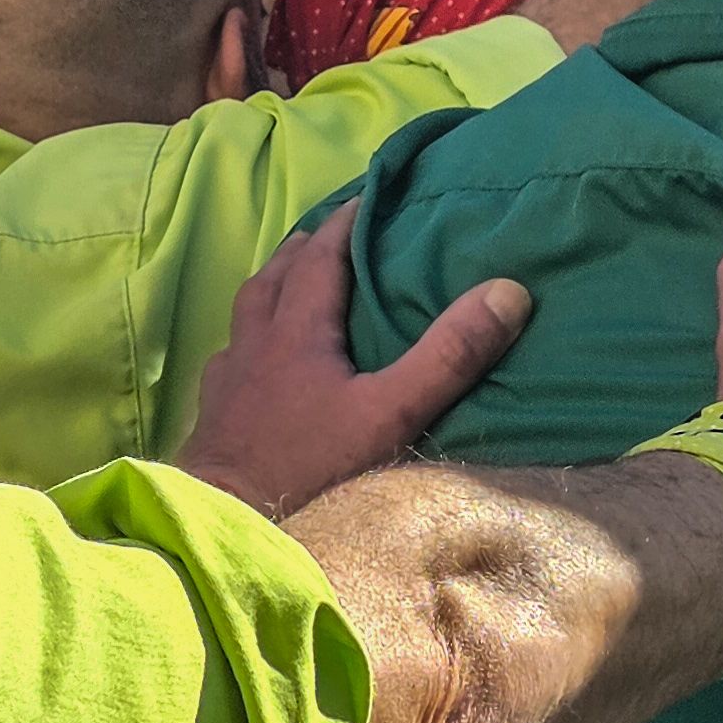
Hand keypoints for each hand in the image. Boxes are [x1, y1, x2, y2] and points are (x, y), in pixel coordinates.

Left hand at [178, 202, 530, 517]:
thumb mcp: (391, 413)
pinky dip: (252, 341)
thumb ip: (448, 356)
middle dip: (306, 247)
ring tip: (297, 282)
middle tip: (334, 233)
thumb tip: (508, 291)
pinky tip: (260, 361)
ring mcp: (228, 378)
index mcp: (296, 328)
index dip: (347, 222)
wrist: (225, 525)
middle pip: (276, 274)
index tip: (371, 197)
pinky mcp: (214, 414)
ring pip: (249, 312)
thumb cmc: (308, 467)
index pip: (322, 253)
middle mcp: (255, 341)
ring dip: (274, 287)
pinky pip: (233, 357)